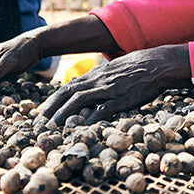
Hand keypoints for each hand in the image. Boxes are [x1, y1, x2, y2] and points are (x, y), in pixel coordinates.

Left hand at [40, 45, 191, 124]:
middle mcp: (97, 81)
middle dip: (51, 109)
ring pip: (80, 101)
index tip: (41, 113)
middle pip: (67, 94)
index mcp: (94, 75)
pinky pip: (103, 109)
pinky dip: (91, 119)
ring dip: (64, 115)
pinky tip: (82, 129)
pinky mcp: (122, 99)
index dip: (51, 101)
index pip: (66, 88)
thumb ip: (98, 79)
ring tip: (53, 128)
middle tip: (39, 124)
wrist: (155, 64)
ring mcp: (108, 90)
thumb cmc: (135, 67)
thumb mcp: (112, 70)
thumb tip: (85, 87)